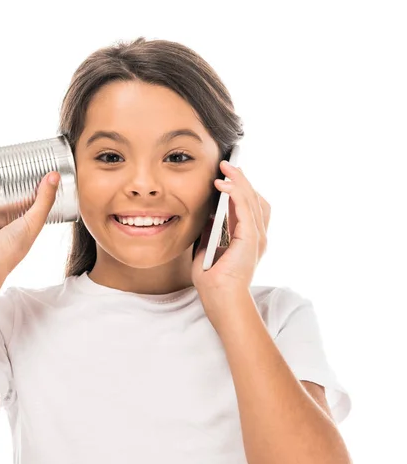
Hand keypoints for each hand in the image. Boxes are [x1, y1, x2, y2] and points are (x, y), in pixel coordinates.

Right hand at [0, 171, 60, 272]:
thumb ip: (44, 200)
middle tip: (24, 174)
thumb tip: (55, 176)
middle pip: (13, 206)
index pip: (32, 212)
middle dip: (17, 194)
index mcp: (23, 232)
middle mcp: (7, 230)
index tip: (42, 181)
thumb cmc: (12, 247)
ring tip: (6, 177)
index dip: (37, 198)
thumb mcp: (34, 222)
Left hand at [191, 160, 270, 298]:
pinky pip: (246, 209)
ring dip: (239, 181)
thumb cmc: (212, 281)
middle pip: (253, 198)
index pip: (249, 205)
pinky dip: (236, 193)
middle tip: (227, 163)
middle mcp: (257, 236)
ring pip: (252, 199)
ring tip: (226, 168)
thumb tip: (207, 212)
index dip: (241, 187)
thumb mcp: (207, 248)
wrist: (220, 300)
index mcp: (249, 238)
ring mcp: (257, 237)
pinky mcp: (251, 239)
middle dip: (241, 179)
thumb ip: (210, 230)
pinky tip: (224, 184)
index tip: (228, 173)